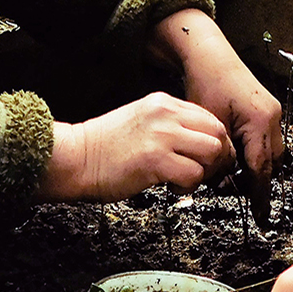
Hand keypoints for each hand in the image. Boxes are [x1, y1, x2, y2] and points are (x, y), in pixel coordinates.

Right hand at [40, 92, 233, 200]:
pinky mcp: (156, 160)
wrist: (74, 158)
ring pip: (212, 151)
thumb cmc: (102, 147)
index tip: (210, 158)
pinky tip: (172, 187)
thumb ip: (169, 126)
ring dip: (205, 171)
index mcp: (162, 103)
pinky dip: (189, 186)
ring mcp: (161, 136)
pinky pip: (194, 174)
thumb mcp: (140, 121)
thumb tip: (196, 144)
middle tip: (206, 172)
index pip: (209, 118)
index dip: (215, 141)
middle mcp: (165, 115)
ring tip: (187, 179)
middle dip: (218, 157)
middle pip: (217, 132)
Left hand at [151, 10, 283, 177]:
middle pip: (272, 162)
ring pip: (272, 152)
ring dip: (256, 166)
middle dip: (256, 180)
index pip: (262, 168)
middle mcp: (273, 117)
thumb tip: (224, 181)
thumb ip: (220, 155)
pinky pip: (267, 140)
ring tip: (233, 174)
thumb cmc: (206, 84)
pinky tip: (236, 155)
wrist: (209, 56)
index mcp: (261, 121)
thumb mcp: (210, 126)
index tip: (259, 214)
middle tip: (236, 191)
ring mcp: (273, 112)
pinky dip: (254, 152)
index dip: (258, 193)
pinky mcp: (267, 109)